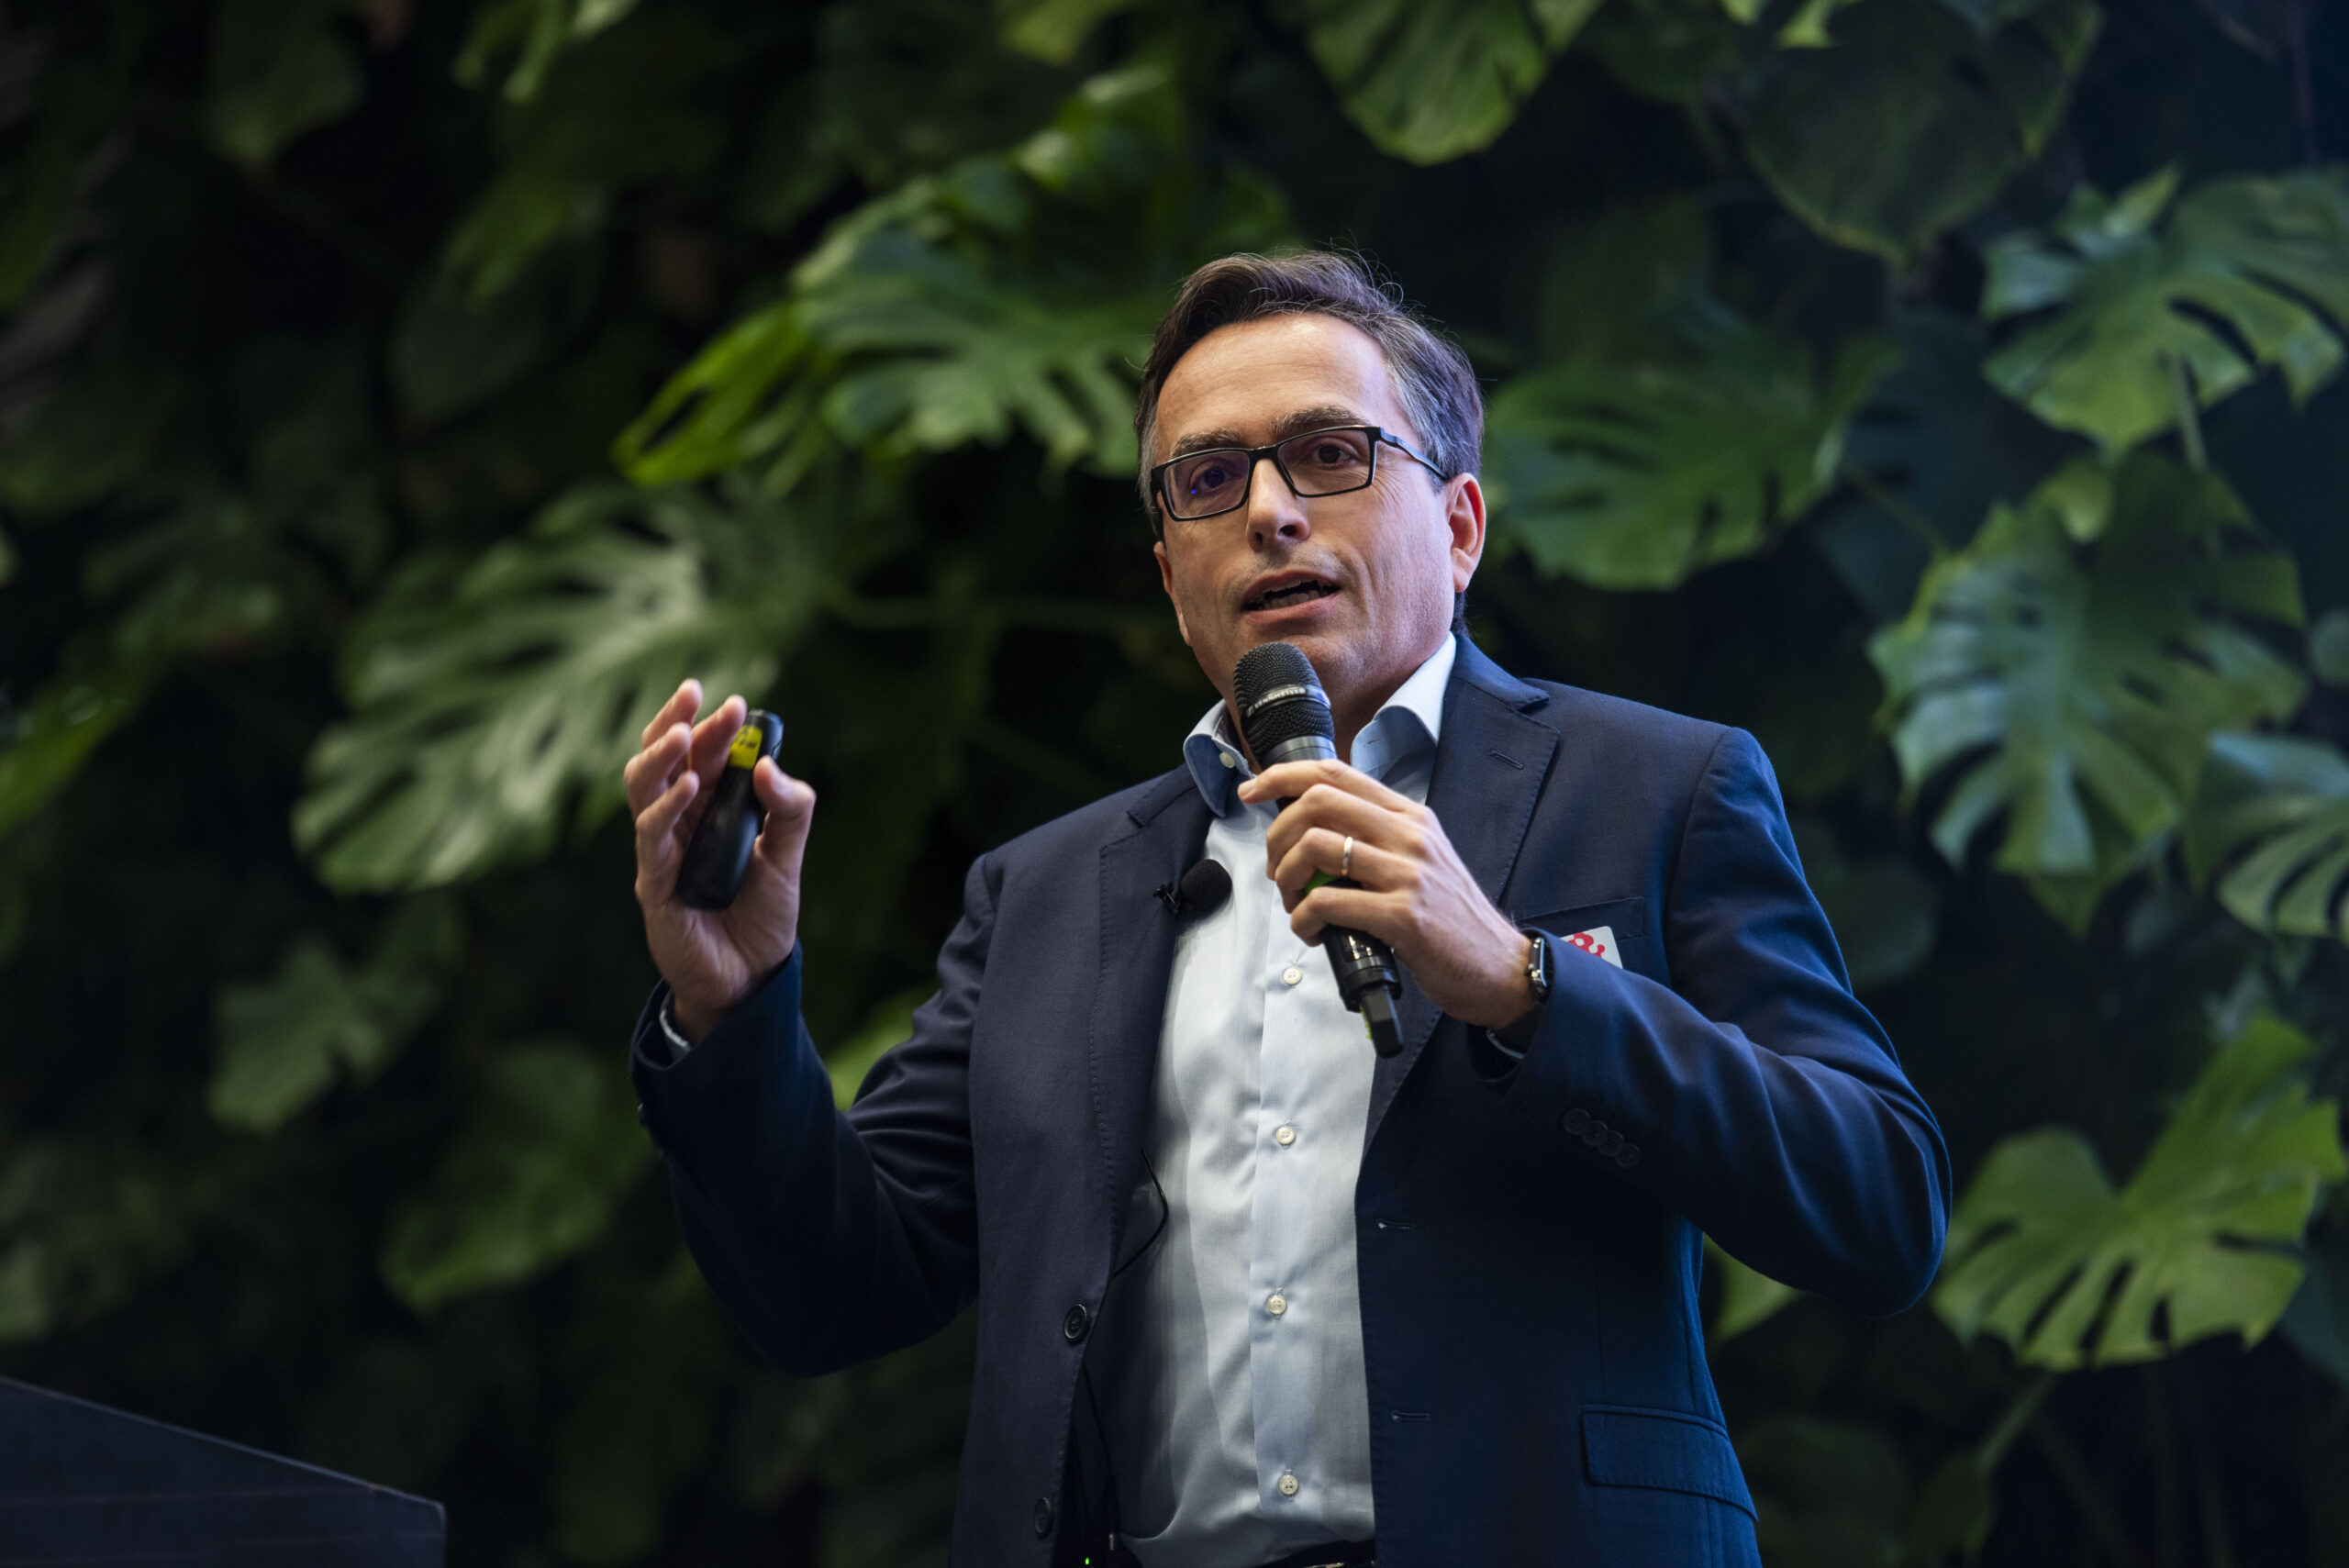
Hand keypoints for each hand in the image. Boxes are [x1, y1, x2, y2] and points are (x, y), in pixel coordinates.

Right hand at [626, 679, 815, 1040]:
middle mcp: (679, 824)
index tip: (734, 701)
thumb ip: (790, 812)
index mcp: (708, 811)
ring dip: (661, 756)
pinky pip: (652, 838)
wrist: (749, 980)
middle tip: (697, 695)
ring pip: (643, 789)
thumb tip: (769, 765)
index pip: (702, 755)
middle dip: (677, 723)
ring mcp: (662, 851)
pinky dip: (667, 807)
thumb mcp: (788, 859)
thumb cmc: (762, 918)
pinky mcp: (654, 883)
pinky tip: (687, 786)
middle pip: (664, 760)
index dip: (711, 726)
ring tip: (684, 732)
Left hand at [1240, 760, 1534, 1030]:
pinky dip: (1303, 919)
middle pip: (1317, 802)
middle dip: (1277, 836)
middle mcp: (1409, 834)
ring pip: (1316, 847)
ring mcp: (1408, 873)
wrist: (1499, 966)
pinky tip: (1312, 933)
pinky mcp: (1404, 915)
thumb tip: (1311, 833)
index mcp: (1409, 816)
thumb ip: (1376, 840)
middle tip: (1278, 871)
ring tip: (1296, 905)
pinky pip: (1327, 903)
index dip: (1282, 775)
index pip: (1335, 773)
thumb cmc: (1449, 918)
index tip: (1251, 790)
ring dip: (1287, 879)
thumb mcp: (1419, 861)